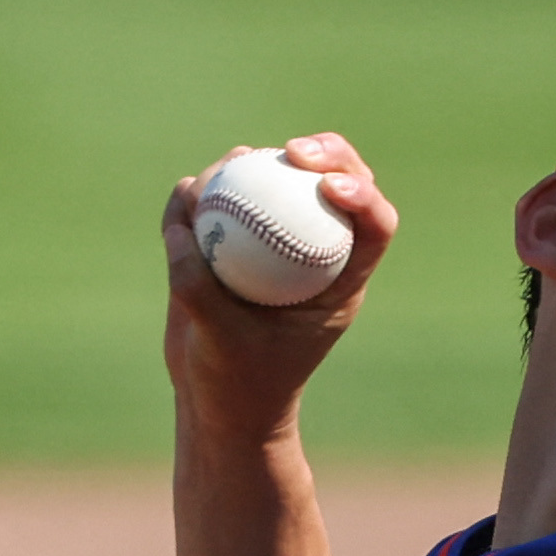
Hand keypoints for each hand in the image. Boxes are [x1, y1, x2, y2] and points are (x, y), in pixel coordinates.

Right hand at [160, 133, 396, 440]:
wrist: (214, 404)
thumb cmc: (233, 384)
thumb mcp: (217, 344)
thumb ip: (195, 288)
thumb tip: (182, 226)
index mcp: (340, 281)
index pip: (373, 226)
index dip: (364, 194)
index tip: (330, 186)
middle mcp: (314, 249)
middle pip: (336, 181)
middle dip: (323, 151)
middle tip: (288, 152)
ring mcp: (274, 239)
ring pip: (275, 177)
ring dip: (245, 166)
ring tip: (209, 187)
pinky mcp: (233, 239)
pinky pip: (222, 198)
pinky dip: (202, 193)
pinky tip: (184, 202)